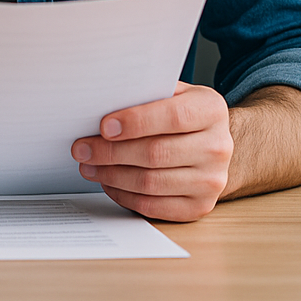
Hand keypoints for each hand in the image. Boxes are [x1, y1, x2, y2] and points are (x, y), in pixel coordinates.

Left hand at [71, 81, 232, 221]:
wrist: (212, 146)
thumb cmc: (184, 116)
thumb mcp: (176, 94)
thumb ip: (148, 94)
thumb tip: (103, 102)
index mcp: (212, 110)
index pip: (174, 116)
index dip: (136, 122)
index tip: (104, 127)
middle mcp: (218, 147)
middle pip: (156, 153)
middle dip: (111, 152)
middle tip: (83, 149)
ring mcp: (211, 180)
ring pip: (151, 182)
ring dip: (112, 175)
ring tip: (89, 166)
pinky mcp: (200, 206)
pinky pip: (153, 205)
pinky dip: (124, 195)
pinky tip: (109, 182)